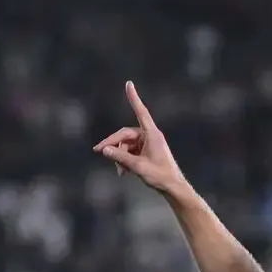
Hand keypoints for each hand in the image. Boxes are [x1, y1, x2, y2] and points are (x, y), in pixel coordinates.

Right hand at [92, 81, 187, 196]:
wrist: (173, 188)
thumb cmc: (160, 176)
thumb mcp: (138, 167)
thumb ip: (120, 157)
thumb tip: (104, 150)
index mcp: (152, 134)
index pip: (140, 112)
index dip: (133, 98)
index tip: (128, 84)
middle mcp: (149, 136)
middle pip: (125, 135)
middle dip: (113, 145)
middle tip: (98, 151)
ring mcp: (147, 144)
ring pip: (126, 145)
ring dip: (119, 157)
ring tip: (120, 172)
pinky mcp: (146, 152)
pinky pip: (130, 152)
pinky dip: (124, 160)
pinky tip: (123, 172)